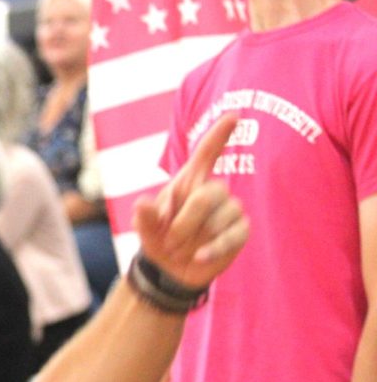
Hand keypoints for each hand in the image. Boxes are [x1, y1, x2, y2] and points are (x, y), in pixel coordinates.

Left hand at [133, 114, 247, 288]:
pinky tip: (200, 256)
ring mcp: (231, 210)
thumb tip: (141, 204)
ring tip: (182, 250)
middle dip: (186, 221)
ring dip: (197, 237)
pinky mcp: (240, 231)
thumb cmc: (160, 238)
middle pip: (209, 194)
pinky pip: (234, 235)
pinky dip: (215, 248)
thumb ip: (144, 217)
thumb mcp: (146, 229)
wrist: (172, 267)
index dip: (219, 134)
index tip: (234, 115)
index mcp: (190, 181)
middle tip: (170, 242)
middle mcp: (214, 190)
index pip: (207, 152)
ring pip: (222, 217)